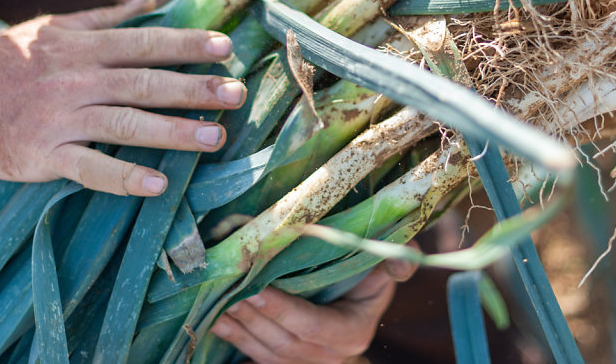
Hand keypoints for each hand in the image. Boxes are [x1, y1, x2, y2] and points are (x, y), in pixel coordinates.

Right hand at [0, 0, 244, 196]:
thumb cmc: (8, 60)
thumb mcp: (55, 26)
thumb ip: (107, 17)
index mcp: (84, 48)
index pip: (146, 43)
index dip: (187, 45)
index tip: (226, 49)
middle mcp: (79, 80)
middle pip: (146, 83)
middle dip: (194, 88)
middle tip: (237, 94)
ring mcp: (62, 118)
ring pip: (127, 124)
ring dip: (173, 132)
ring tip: (214, 139)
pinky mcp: (45, 154)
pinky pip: (89, 167)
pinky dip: (123, 176)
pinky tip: (157, 184)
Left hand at [211, 258, 417, 363]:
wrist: (354, 317)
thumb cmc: (366, 286)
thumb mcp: (384, 272)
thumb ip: (396, 262)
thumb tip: (401, 262)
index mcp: (351, 333)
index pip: (312, 326)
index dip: (283, 310)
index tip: (257, 289)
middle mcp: (328, 358)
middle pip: (282, 341)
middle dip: (251, 315)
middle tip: (225, 288)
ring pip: (263, 351)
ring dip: (237, 326)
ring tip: (214, 300)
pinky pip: (253, 357)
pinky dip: (232, 338)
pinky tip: (214, 320)